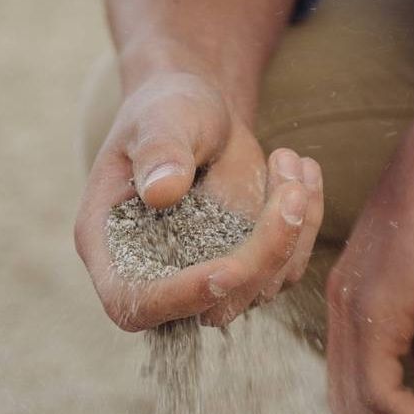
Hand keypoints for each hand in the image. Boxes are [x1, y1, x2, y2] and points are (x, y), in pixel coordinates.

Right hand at [75, 69, 324, 330]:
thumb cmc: (165, 109)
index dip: (177, 298)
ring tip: (289, 159)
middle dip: (261, 255)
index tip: (226, 270)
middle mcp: (154, 273)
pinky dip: (305, 223)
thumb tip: (162, 192)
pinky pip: (287, 267)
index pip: (132, 301)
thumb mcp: (159, 118)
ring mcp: (203, 276)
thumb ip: (159, 151)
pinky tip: (301, 171)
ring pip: (260, 289)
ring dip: (292, 230)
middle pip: (210, 304)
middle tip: (290, 188)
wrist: (197, 111)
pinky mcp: (246, 268)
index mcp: (108, 245)